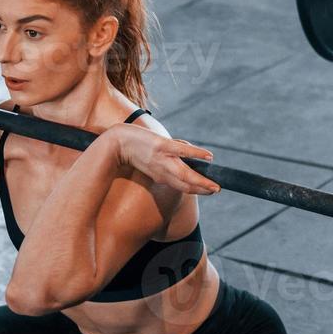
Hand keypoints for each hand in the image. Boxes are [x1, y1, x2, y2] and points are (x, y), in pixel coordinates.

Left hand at [105, 123, 219, 196]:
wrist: (115, 143)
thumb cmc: (131, 152)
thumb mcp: (147, 164)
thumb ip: (162, 167)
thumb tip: (178, 163)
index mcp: (161, 176)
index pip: (182, 186)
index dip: (197, 190)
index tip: (210, 190)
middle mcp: (163, 171)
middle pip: (186, 184)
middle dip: (202, 189)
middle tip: (217, 190)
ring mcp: (163, 159)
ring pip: (186, 175)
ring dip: (201, 181)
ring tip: (214, 185)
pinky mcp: (162, 145)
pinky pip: (182, 151)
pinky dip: (196, 154)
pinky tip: (209, 156)